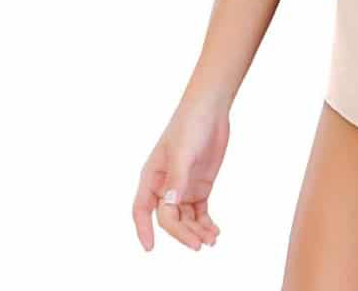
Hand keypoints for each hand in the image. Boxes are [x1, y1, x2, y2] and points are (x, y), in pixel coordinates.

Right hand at [132, 99, 229, 250]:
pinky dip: (205, 223)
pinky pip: (199, 212)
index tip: (150, 247)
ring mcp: (183, 188)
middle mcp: (165, 187)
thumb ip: (177, 179)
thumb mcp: (182, 152)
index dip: (143, 229)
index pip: (142, 209)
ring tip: (211, 240)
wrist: (211, 109)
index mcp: (152, 178)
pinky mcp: (200, 187)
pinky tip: (215, 232)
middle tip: (198, 244)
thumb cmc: (189, 125)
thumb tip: (169, 205)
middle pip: (169, 219)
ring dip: (196, 231)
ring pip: (185, 219)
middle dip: (182, 233)